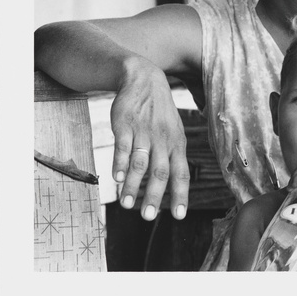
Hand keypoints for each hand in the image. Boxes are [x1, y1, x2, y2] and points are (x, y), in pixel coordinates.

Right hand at [111, 56, 189, 220]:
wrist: (144, 78)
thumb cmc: (159, 113)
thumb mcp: (174, 132)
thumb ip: (173, 157)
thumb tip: (174, 188)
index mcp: (177, 144)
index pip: (181, 173)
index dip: (180, 195)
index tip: (178, 216)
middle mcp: (162, 139)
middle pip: (160, 171)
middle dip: (155, 196)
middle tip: (148, 217)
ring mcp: (143, 131)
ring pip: (140, 162)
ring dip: (133, 185)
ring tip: (126, 204)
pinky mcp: (125, 124)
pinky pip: (123, 145)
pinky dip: (119, 162)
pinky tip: (115, 178)